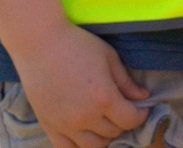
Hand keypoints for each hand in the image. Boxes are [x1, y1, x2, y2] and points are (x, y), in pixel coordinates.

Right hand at [12, 23, 147, 147]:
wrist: (39, 44)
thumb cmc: (77, 45)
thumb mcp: (109, 57)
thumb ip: (126, 81)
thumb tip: (143, 97)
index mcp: (104, 98)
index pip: (130, 120)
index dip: (141, 115)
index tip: (142, 108)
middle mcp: (86, 117)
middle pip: (114, 132)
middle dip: (123, 122)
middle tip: (122, 110)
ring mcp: (66, 125)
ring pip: (93, 146)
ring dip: (104, 136)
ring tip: (105, 121)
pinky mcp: (49, 126)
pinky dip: (80, 146)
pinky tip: (85, 133)